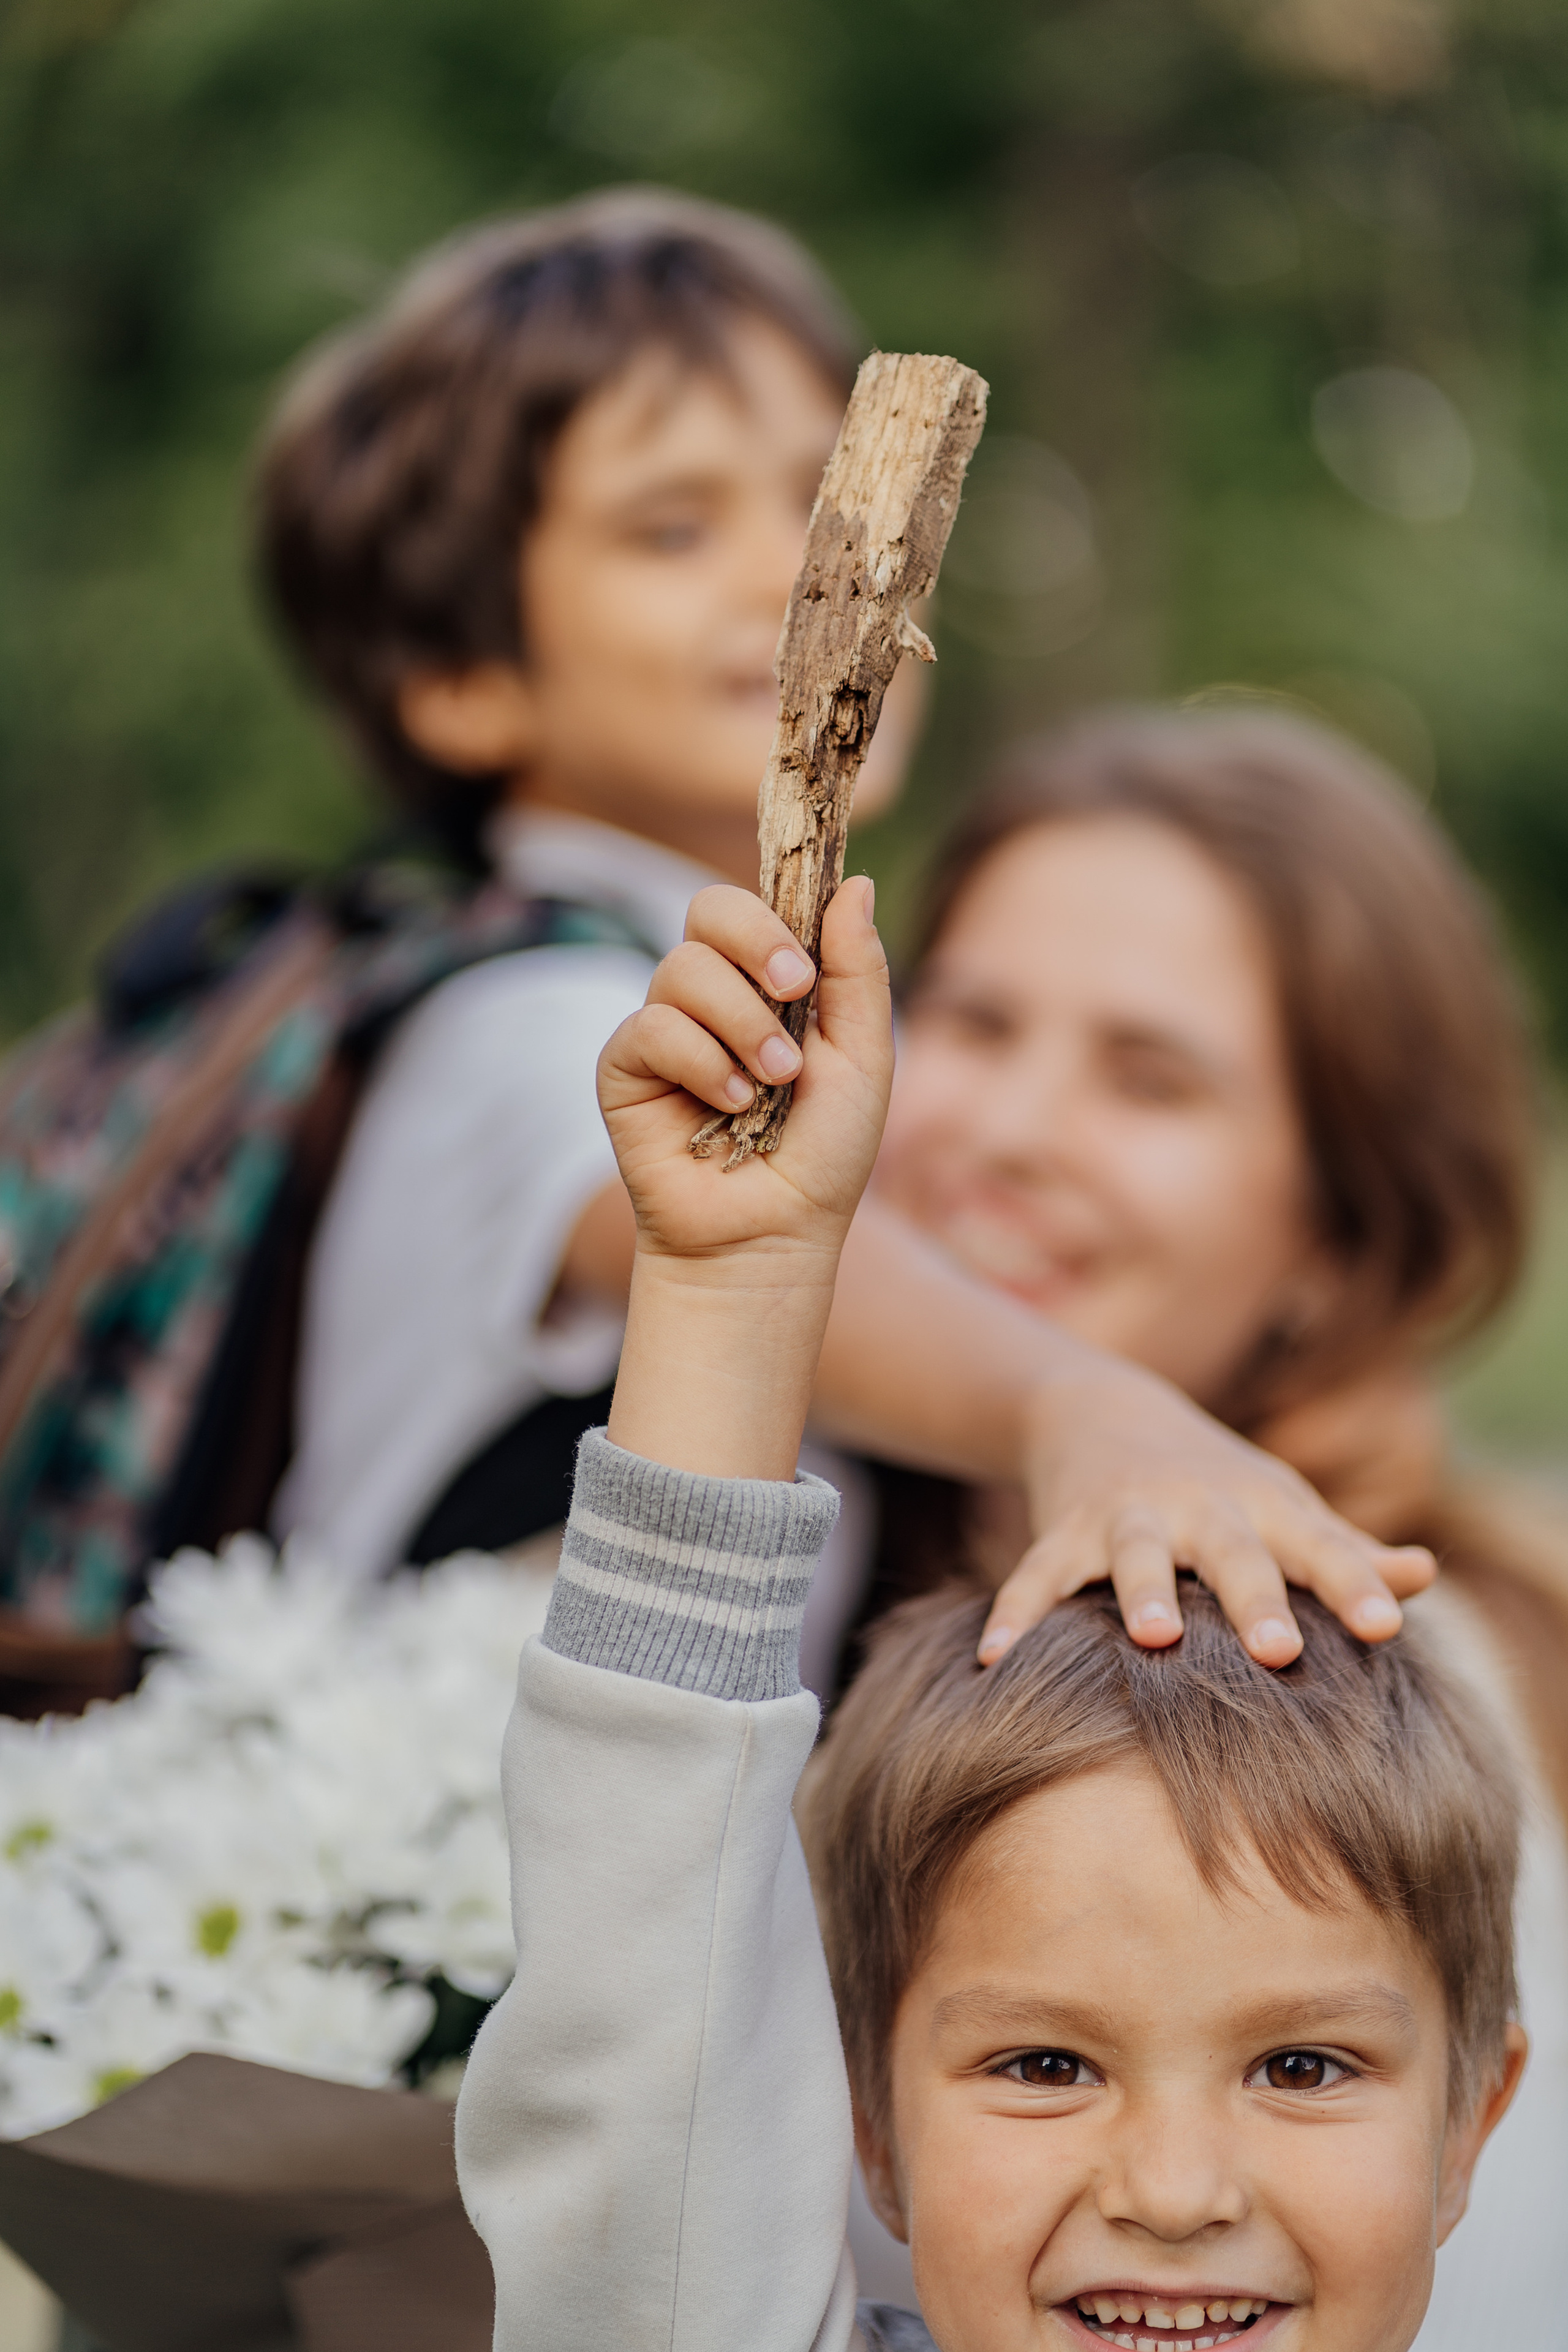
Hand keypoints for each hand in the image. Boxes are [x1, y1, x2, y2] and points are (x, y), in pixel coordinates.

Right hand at [599, 877, 891, 1479]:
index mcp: (767, 983)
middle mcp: (712, 996)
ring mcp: (665, 1029)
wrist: (776, 1233)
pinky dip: (702, 1061)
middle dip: (755, 939)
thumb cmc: (823, 1154)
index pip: (756, 904)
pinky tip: (731, 1103)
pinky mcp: (625, 1069)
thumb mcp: (863, 1056)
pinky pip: (651, 1027)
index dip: (777, 912)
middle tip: (793, 989)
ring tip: (774, 1080)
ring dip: (741, 1021)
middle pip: (707, 908)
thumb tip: (855, 882)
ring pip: (682, 969)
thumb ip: (859, 971)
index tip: (810, 968)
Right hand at [981, 1360, 1437, 1670]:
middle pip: (1232, 1553)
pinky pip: (1037, 1576)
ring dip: (1143, 1590)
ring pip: (1136, 1553)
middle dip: (1255, 1599)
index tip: (1388, 1627)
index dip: (1355, 1585)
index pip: (1321, 1547)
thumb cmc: (1217, 1482)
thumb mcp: (1282, 1506)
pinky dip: (1015, 1615)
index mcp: (1264, 1508)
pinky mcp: (1062, 1531)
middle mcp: (1199, 1507)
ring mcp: (1126, 1516)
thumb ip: (1346, 1550)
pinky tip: (993, 1661)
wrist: (1101, 1408)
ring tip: (1154, 1637)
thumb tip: (1423, 1575)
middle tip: (1282, 1651)